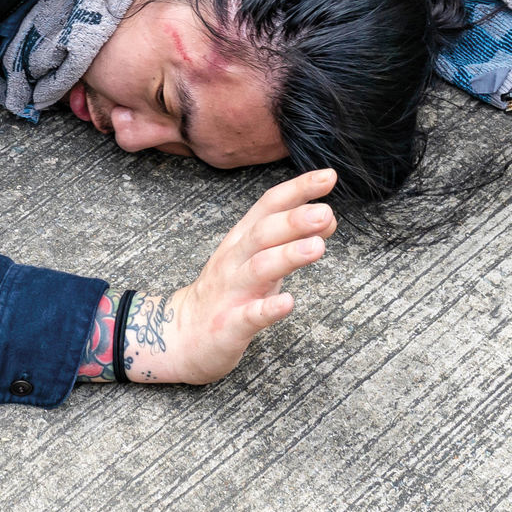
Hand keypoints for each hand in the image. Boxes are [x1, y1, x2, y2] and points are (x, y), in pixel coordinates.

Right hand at [123, 168, 335, 384]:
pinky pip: (250, 315)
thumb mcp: (259, 258)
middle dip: (294, 220)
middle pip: (263, 233)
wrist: (183, 335)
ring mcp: (231, 292)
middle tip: (325, 212)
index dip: (298, 189)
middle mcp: (235, 259)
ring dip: (288, 255)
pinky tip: (289, 303)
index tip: (328, 176)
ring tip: (317, 247)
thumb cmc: (229, 291)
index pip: (269, 205)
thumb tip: (328, 217)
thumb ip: (291, 237)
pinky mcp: (230, 325)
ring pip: (259, 268)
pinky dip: (269, 308)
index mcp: (242, 239)